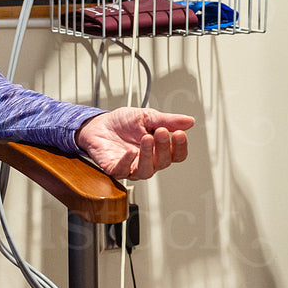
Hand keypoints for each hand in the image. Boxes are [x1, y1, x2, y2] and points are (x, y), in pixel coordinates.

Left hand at [76, 107, 193, 178]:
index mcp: (158, 149)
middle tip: (161, 131)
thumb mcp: (146, 116)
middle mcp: (147, 160)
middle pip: (163, 162)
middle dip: (164, 146)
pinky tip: (130, 152)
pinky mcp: (115, 169)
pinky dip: (127, 162)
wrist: (98, 124)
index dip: (180, 146)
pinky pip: (123, 171)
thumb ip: (167, 120)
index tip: (179, 133)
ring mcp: (131, 167)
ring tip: (147, 138)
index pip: (176, 154)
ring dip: (148, 155)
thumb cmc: (122, 123)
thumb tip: (189, 121)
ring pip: (146, 171)